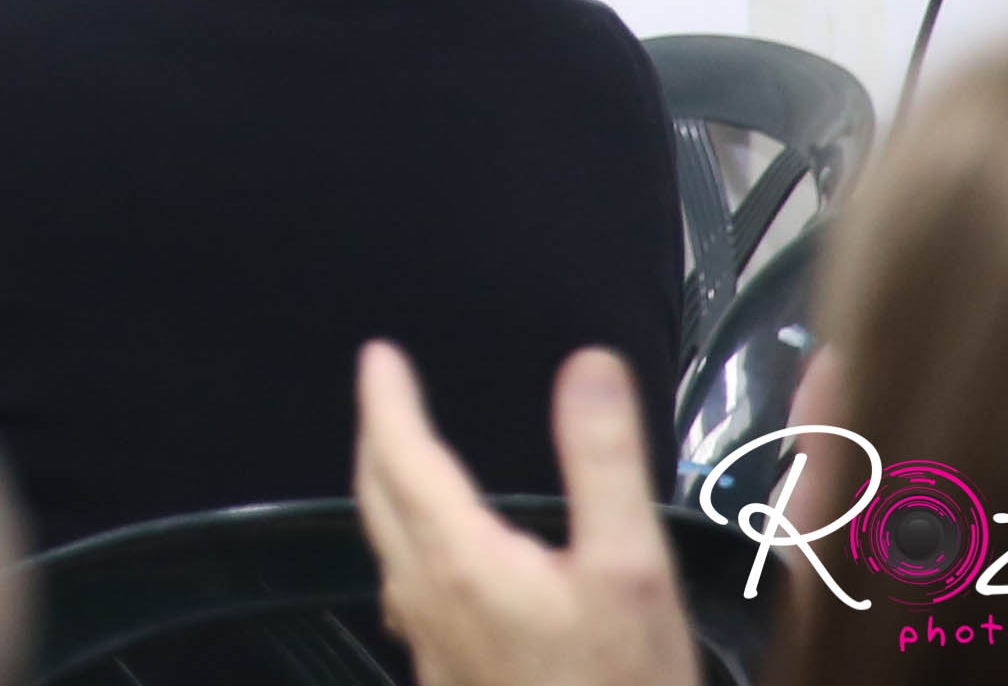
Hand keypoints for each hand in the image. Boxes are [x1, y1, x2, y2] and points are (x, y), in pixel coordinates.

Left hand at [354, 343, 700, 685]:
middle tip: (383, 394)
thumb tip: (588, 364)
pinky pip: (411, 596)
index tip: (378, 355)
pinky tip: (439, 567)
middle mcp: (427, 601)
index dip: (385, 398)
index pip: (400, 455)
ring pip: (389, 551)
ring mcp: (433, 649)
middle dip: (376, 439)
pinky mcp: (451, 681)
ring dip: (388, 495)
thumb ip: (603, 463)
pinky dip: (411, 548)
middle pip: (378, 500)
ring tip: (405, 464)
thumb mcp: (631, 570)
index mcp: (458, 559)